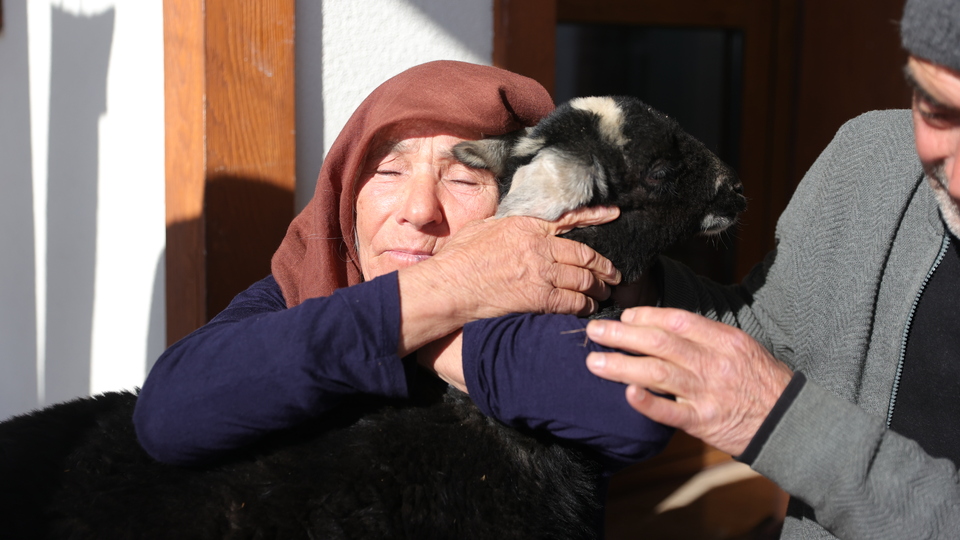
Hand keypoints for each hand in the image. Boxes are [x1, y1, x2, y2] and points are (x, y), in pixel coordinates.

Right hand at [395, 206, 619, 356]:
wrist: (449, 286)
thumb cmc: (459, 257)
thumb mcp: (482, 227)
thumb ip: (506, 225)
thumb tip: (515, 225)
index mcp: (526, 225)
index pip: (569, 220)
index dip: (595, 217)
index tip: (612, 216)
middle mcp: (539, 247)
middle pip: (584, 255)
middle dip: (603, 266)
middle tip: (613, 274)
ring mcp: (540, 273)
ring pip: (583, 280)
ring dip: (598, 288)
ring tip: (604, 294)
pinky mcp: (538, 298)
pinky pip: (572, 302)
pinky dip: (584, 306)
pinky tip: (588, 309)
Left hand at [584, 307, 792, 455]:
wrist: (790, 422)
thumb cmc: (763, 381)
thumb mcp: (742, 348)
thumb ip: (707, 338)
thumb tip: (666, 327)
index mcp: (724, 340)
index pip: (677, 320)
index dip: (646, 316)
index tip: (624, 317)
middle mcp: (713, 363)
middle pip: (659, 343)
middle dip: (622, 335)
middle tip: (595, 331)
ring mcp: (707, 393)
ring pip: (657, 373)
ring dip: (621, 365)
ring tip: (594, 362)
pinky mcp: (703, 423)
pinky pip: (670, 412)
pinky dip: (647, 403)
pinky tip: (626, 394)